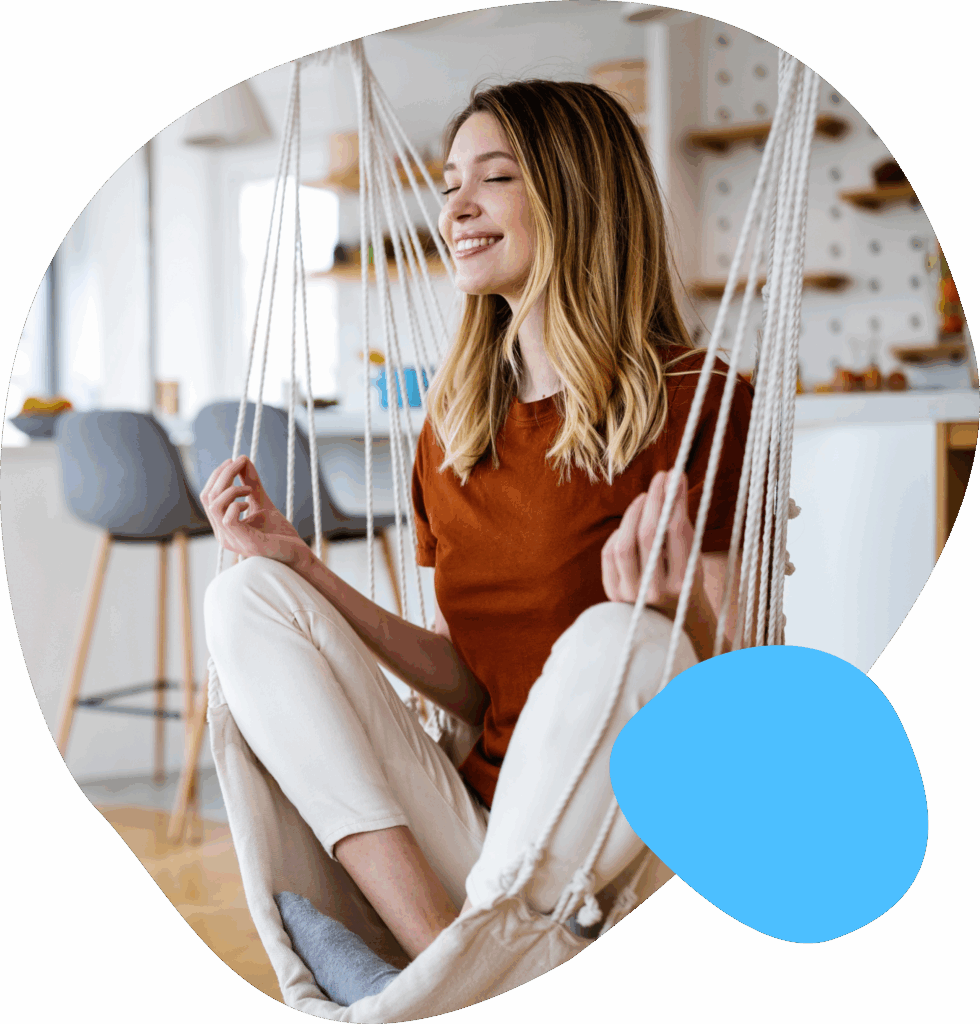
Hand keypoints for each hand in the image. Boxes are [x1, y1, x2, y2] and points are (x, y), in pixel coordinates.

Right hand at [199, 455, 305, 565]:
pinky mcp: (246, 543)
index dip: (218, 475)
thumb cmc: (280, 533)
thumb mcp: (262, 503)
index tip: (234, 460)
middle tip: (239, 462)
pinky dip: (237, 504)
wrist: (297, 554)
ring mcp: (232, 540)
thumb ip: (251, 484)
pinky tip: (248, 504)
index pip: (208, 496)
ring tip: (248, 488)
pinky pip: (228, 519)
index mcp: (223, 526)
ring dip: (230, 488)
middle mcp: (223, 534)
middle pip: (208, 497)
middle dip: (223, 475)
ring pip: (215, 506)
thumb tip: (243, 459)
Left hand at [601, 470, 702, 616]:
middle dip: (654, 499)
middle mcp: (655, 591)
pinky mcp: (612, 593)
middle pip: (648, 534)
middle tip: (660, 478)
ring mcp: (630, 595)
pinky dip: (619, 533)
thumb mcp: (693, 559)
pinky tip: (631, 524)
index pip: (676, 532)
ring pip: (623, 543)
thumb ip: (682, 524)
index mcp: (684, 583)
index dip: (674, 499)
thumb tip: (673, 479)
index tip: (675, 475)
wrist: (672, 624)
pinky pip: (609, 554)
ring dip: (633, 513)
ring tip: (645, 498)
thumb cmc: (686, 582)